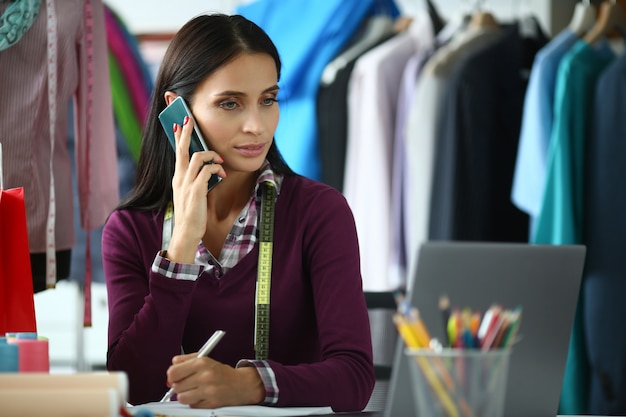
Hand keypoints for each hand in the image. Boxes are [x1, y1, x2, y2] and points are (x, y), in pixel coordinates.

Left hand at [166, 353, 264, 408]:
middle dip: (179, 385)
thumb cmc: (221, 372)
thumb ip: (186, 359)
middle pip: (176, 386)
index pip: (173, 372)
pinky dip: (194, 402)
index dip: (171, 375)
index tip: (174, 376)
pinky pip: (192, 405)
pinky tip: (201, 396)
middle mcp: (204, 376)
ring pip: (182, 398)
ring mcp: (208, 391)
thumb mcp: (204, 359)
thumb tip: (173, 363)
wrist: (240, 384)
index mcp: (201, 363)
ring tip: (193, 391)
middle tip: (187, 383)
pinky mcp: (210, 403)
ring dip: (185, 395)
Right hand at [167, 116, 226, 263]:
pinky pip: (207, 171)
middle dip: (186, 133)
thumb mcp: (192, 194)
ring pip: (196, 157)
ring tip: (220, 160)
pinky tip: (223, 173)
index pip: (177, 153)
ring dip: (210, 155)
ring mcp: (186, 184)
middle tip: (188, 119)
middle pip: (182, 149)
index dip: (177, 138)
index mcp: (178, 178)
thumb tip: (208, 169)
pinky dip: (216, 168)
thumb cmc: (192, 214)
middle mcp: (180, 178)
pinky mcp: (196, 190)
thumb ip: (197, 181)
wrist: (187, 232)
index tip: (177, 124)